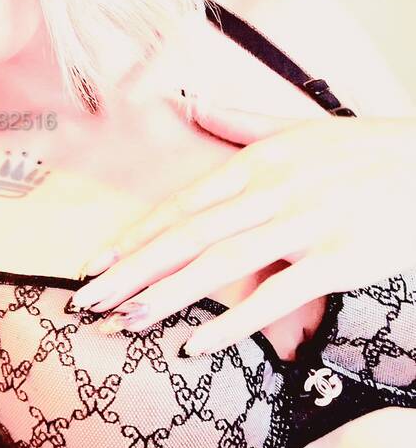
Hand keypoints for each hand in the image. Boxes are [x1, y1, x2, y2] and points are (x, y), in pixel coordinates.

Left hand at [69, 103, 415, 355]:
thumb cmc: (363, 149)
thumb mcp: (297, 127)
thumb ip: (237, 121)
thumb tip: (187, 102)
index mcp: (257, 163)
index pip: (181, 204)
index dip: (134, 235)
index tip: (93, 264)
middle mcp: (271, 191)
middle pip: (187, 236)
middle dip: (131, 271)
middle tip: (85, 303)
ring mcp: (304, 225)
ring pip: (221, 264)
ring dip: (168, 295)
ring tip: (124, 321)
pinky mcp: (338, 258)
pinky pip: (279, 294)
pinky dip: (237, 321)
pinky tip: (198, 345)